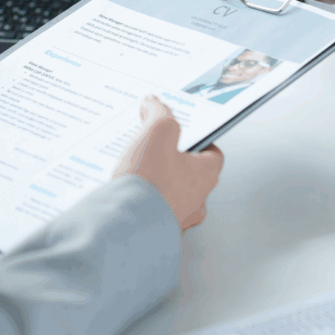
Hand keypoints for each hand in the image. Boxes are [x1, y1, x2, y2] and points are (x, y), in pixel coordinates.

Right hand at [113, 95, 223, 230]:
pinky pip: (152, 213)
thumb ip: (158, 113)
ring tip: (136, 172)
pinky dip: (142, 203)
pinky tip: (124, 194)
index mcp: (206, 175)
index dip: (198, 140)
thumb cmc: (148, 182)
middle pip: (191, 173)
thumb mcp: (157, 131)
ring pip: (172, 195)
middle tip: (155, 151)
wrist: (122, 226)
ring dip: (157, 184)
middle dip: (173, 161)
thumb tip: (154, 102)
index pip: (213, 153)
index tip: (184, 133)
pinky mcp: (155, 233)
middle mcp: (197, 200)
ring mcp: (178, 219)